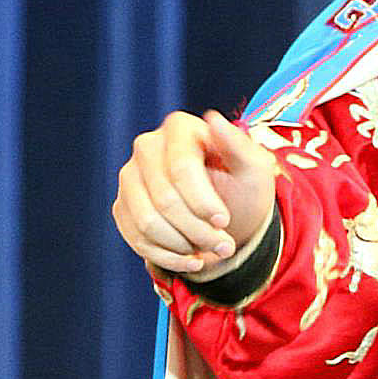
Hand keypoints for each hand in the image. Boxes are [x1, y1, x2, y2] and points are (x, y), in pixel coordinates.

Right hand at [112, 110, 276, 278]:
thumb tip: (212, 118)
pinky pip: (135, 238)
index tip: (224, 221)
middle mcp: (148, 146)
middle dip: (197, 230)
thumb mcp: (255, 168)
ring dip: (183, 246)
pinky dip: (167, 257)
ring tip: (209, 251)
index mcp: (180, 128)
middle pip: (164, 199)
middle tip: (223, 245)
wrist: (229, 219)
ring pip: (147, 222)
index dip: (203, 202)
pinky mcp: (122, 206)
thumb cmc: (244, 188)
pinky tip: (191, 260)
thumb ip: (238, 145)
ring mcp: (130, 176)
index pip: (181, 168)